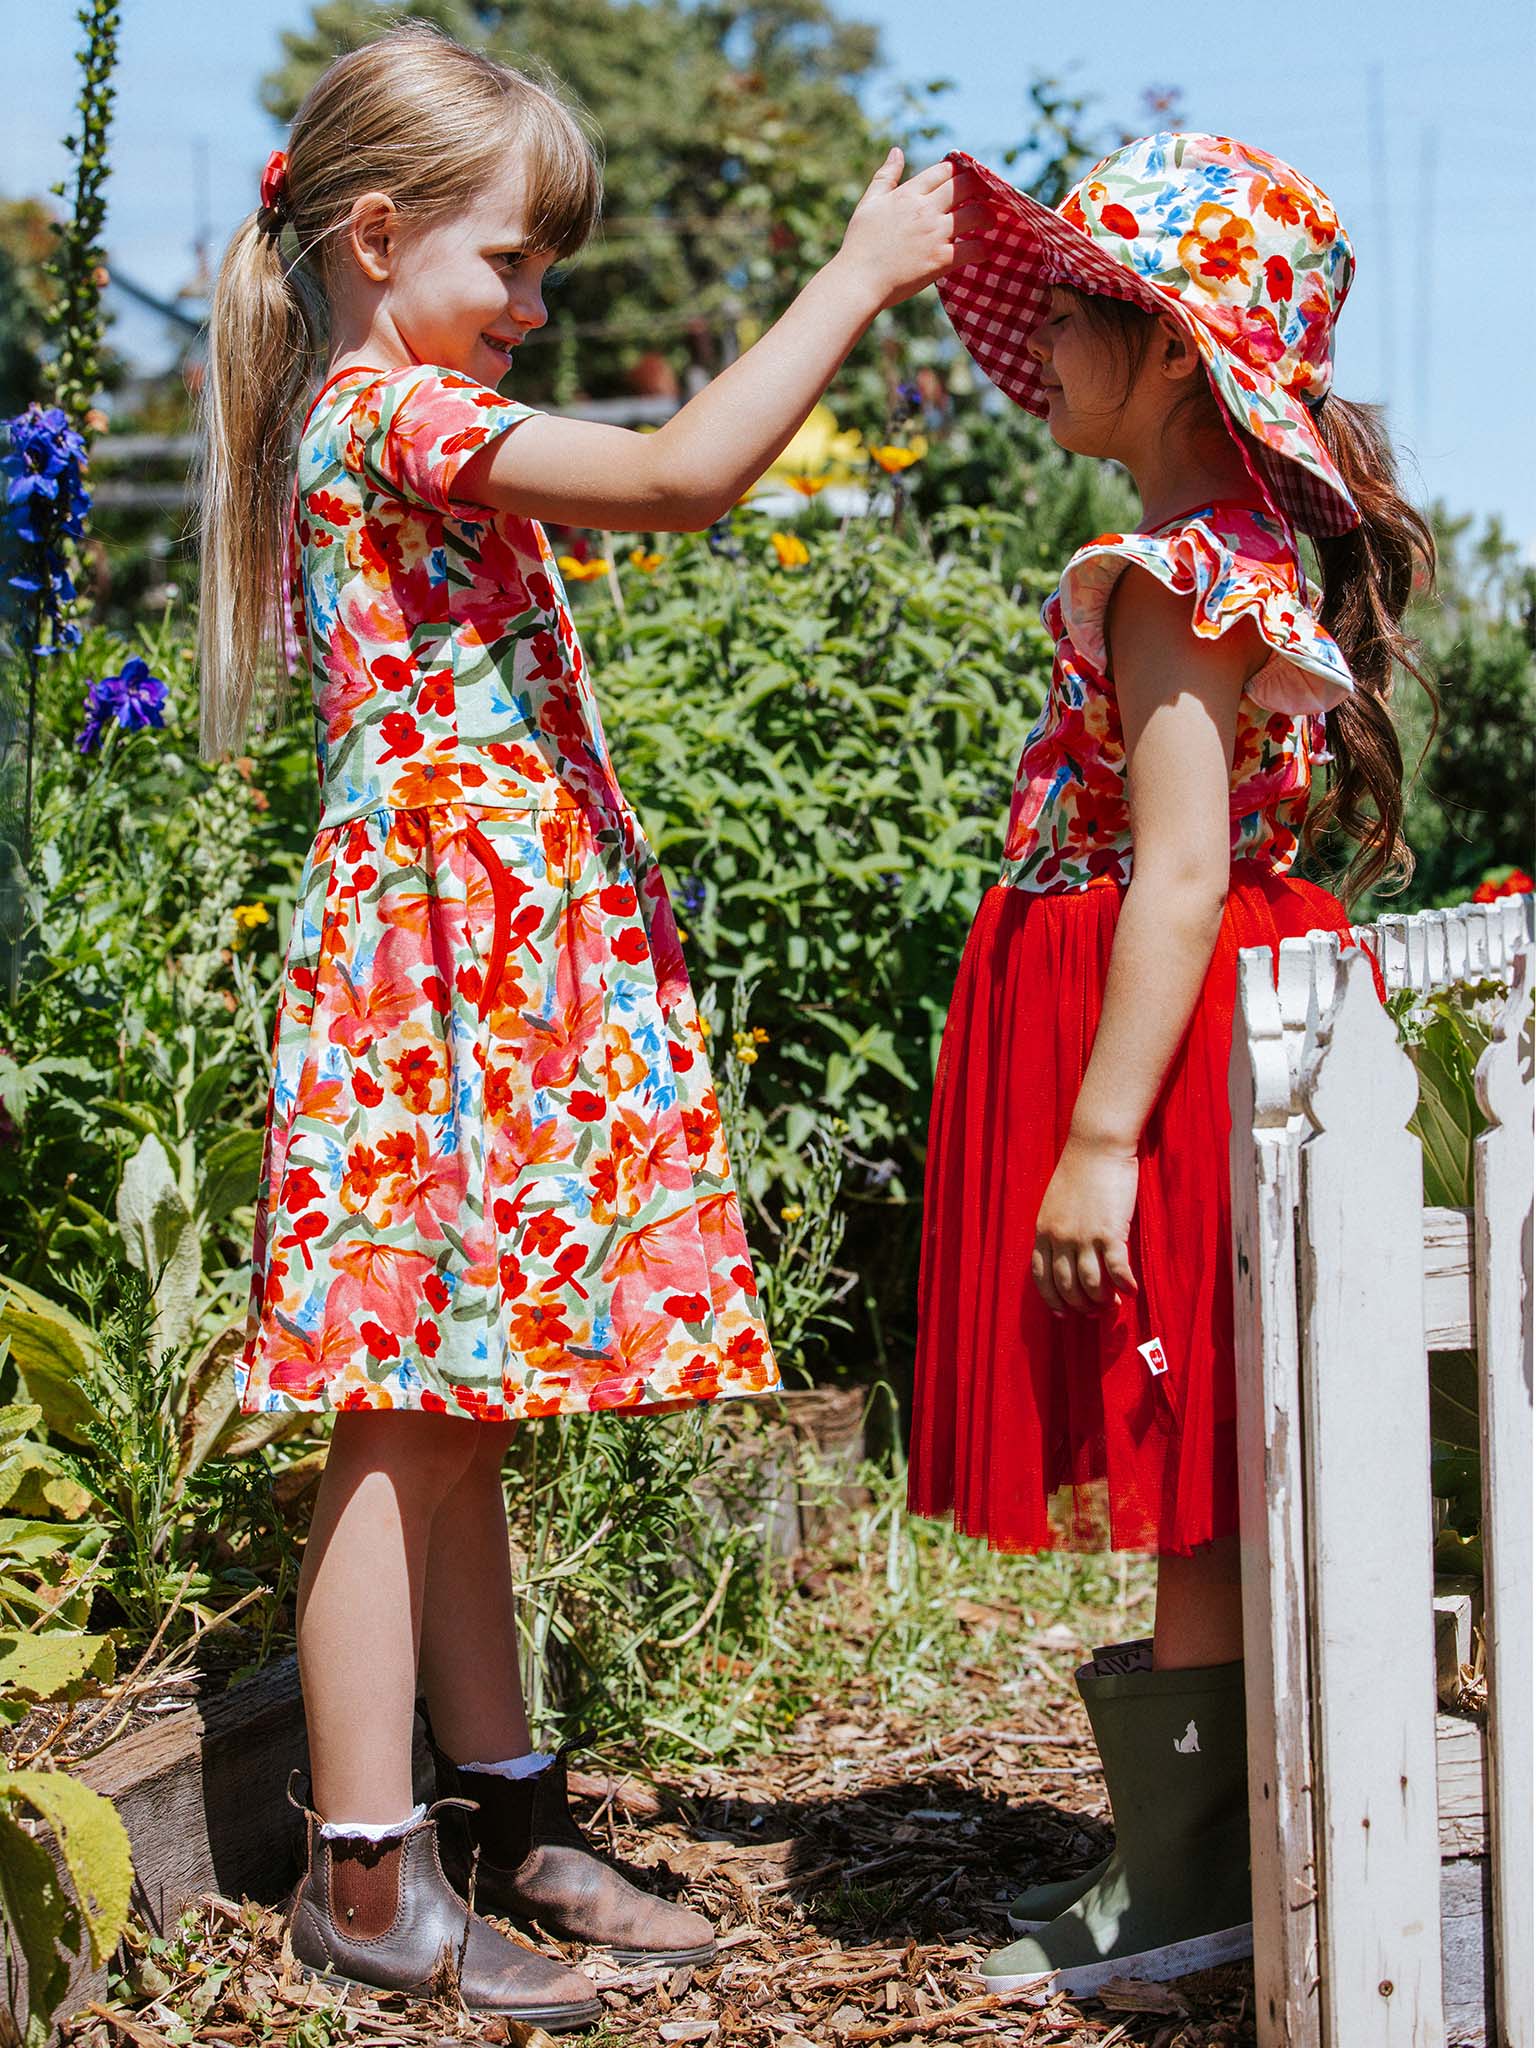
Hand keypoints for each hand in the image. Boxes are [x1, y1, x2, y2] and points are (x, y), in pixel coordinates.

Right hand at [836, 148, 990, 311]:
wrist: (858, 281)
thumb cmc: (859, 244)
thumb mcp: (869, 203)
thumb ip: (885, 176)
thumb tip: (897, 151)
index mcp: (908, 193)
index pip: (944, 170)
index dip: (960, 170)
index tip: (967, 177)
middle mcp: (925, 209)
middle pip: (965, 186)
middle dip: (981, 188)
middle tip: (987, 196)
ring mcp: (935, 234)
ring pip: (976, 214)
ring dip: (988, 216)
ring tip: (990, 222)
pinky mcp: (940, 259)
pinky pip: (973, 249)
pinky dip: (983, 250)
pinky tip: (983, 253)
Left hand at [1032, 1132, 1140, 1316]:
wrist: (1096, 1146)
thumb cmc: (1080, 1171)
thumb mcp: (1055, 1203)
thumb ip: (1058, 1229)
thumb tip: (1067, 1254)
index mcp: (1043, 1231)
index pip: (1042, 1277)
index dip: (1052, 1300)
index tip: (1064, 1315)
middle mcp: (1060, 1238)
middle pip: (1066, 1286)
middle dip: (1081, 1306)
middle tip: (1095, 1313)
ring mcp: (1083, 1236)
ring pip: (1090, 1284)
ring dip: (1102, 1301)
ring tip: (1113, 1304)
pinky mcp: (1109, 1231)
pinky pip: (1116, 1270)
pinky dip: (1124, 1285)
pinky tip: (1131, 1291)